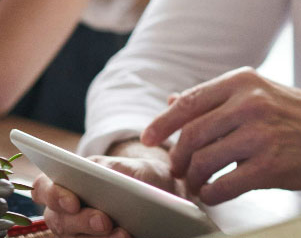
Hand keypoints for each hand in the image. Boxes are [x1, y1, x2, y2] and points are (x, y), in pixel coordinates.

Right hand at [33, 152, 175, 237]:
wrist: (160, 192)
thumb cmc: (138, 175)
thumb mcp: (130, 166)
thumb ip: (113, 170)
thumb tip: (102, 177)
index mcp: (68, 180)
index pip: (44, 188)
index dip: (53, 195)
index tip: (73, 202)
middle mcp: (66, 208)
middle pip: (59, 220)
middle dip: (82, 221)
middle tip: (104, 221)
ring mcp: (77, 230)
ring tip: (123, 233)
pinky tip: (125, 237)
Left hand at [141, 67, 300, 203]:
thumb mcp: (263, 93)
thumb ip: (220, 97)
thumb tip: (174, 100)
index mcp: (246, 82)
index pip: (190, 102)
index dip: (163, 123)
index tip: (149, 137)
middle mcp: (252, 103)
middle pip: (192, 134)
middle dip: (178, 157)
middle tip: (178, 169)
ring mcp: (261, 134)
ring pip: (203, 161)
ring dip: (193, 178)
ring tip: (197, 183)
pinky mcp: (270, 165)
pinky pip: (223, 185)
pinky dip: (212, 194)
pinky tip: (215, 193)